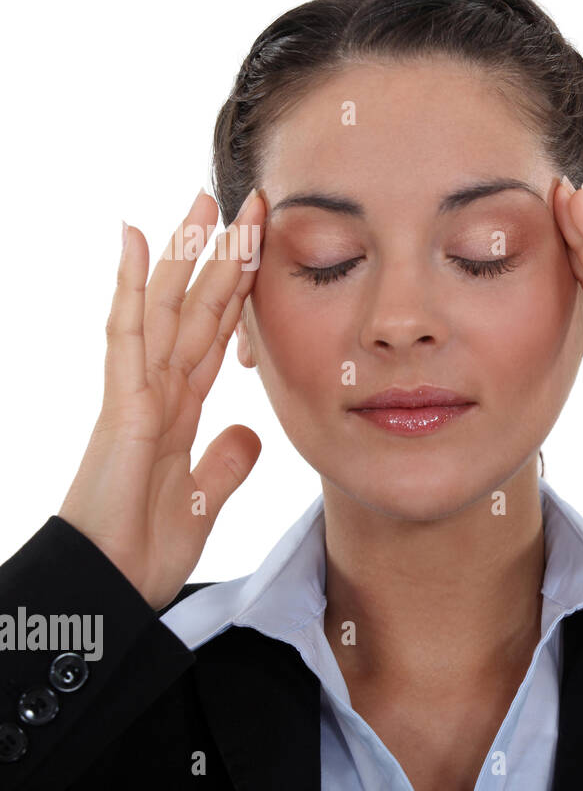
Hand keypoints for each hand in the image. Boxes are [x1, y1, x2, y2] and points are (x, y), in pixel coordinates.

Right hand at [58, 188, 264, 609]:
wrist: (110, 589)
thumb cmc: (142, 549)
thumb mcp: (204, 501)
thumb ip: (225, 465)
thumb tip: (251, 434)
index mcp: (180, 408)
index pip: (214, 333)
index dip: (238, 290)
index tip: (263, 248)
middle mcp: (157, 389)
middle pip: (193, 307)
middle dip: (220, 255)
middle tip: (247, 203)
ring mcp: (136, 392)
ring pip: (163, 306)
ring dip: (183, 252)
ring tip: (201, 201)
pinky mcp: (121, 405)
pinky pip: (126, 334)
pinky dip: (129, 286)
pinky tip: (133, 239)